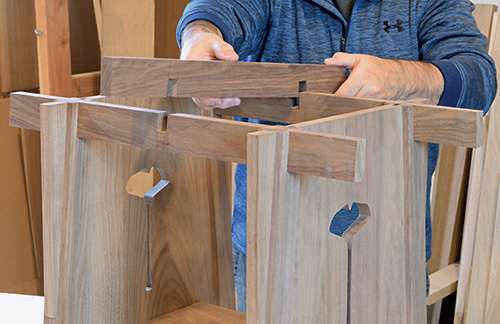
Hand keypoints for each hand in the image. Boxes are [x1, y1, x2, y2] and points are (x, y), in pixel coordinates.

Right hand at [180, 21, 240, 109]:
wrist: (197, 46)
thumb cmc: (204, 44)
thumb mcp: (214, 42)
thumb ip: (223, 48)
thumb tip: (233, 58)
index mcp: (189, 67)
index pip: (197, 86)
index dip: (208, 96)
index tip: (221, 100)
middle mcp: (188, 81)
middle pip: (202, 98)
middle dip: (219, 101)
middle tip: (236, 100)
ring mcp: (193, 88)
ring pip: (206, 103)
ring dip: (220, 103)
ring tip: (236, 100)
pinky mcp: (200, 92)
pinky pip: (208, 102)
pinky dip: (218, 102)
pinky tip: (231, 99)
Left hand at [324, 53, 443, 103]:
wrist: (401, 76)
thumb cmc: (378, 67)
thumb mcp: (360, 59)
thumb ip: (342, 59)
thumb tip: (327, 61)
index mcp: (362, 76)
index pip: (342, 93)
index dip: (333, 97)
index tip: (327, 98)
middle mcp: (370, 88)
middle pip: (348, 102)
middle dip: (340, 103)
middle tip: (333, 103)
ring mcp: (376, 98)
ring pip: (355, 107)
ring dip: (348, 106)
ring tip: (343, 105)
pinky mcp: (379, 104)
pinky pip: (364, 109)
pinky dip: (358, 109)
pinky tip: (354, 107)